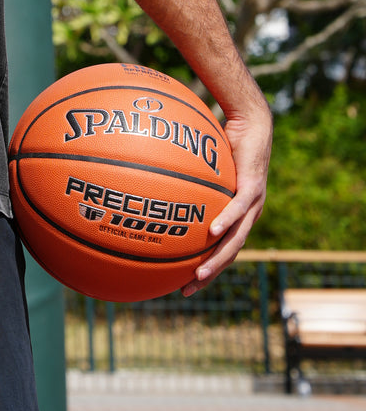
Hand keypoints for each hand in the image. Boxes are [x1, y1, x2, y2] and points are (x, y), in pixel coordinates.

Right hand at [182, 93, 272, 295]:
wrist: (252, 122)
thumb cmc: (227, 139)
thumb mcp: (205, 164)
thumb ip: (187, 177)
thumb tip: (157, 179)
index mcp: (240, 214)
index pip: (224, 249)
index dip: (207, 267)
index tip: (187, 282)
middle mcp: (249, 215)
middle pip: (230, 254)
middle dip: (209, 274)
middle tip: (188, 289)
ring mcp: (254, 204)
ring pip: (236, 239)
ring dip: (218, 258)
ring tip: (200, 274)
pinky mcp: (252, 187)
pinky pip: (237, 209)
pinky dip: (225, 222)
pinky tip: (211, 232)